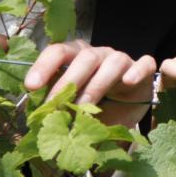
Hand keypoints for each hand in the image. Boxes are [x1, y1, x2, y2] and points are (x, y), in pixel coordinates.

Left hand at [25, 40, 156, 115]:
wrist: (128, 107)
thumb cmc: (96, 105)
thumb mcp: (74, 106)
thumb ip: (59, 107)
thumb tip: (36, 124)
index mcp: (76, 57)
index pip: (58, 52)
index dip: (43, 66)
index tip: (30, 86)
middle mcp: (99, 54)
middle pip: (84, 57)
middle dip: (67, 81)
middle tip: (54, 104)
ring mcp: (122, 59)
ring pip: (112, 61)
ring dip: (96, 84)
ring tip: (84, 106)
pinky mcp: (144, 69)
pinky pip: (144, 64)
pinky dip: (137, 71)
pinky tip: (128, 81)